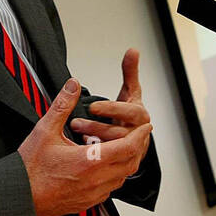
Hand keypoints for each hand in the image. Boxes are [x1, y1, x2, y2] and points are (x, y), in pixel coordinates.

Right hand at [16, 76, 151, 215]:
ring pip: (122, 177)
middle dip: (138, 146)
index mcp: (90, 161)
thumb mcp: (45, 131)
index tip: (146, 125)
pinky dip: (116, 176)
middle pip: (130, 162)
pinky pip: (111, 189)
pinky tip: (107, 167)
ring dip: (127, 162)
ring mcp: (93, 194)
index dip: (140, 135)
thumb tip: (73, 85)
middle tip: (140, 134)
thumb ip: (63, 105)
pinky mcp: (88, 203)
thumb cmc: (29, 170)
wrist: (19, 199)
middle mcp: (96, 180)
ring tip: (125, 148)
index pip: (127, 147)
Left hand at [69, 49, 151, 172]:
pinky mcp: (124, 164)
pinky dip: (96, 157)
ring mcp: (133, 151)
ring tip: (75, 135)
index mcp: (141, 116)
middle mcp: (139, 134)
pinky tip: (80, 151)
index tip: (93, 107)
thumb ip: (130, 72)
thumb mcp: (131, 92)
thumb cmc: (130, 115)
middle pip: (120, 134)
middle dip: (97, 128)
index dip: (111, 109)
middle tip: (75, 123)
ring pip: (114, 151)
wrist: (137, 139)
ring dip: (93, 142)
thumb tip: (133, 51)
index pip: (131, 112)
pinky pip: (110, 164)